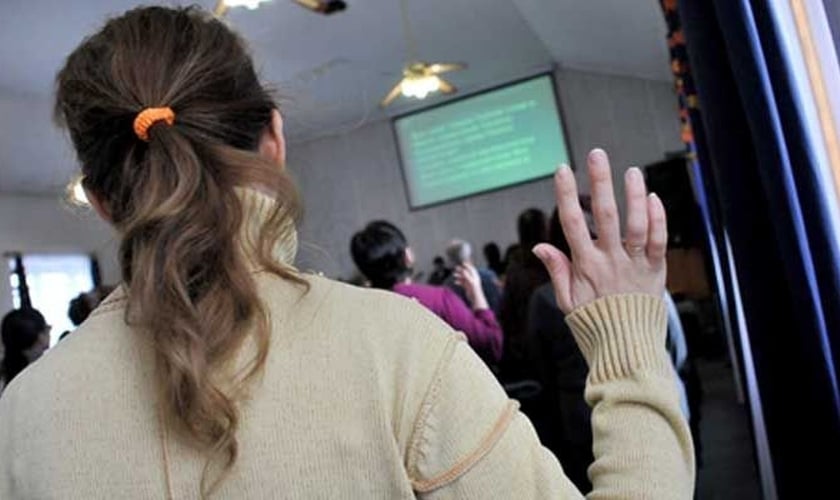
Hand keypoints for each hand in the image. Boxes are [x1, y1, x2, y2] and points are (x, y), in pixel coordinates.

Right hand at [454, 263, 488, 310]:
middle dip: (461, 270)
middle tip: (456, 268)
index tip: (462, 263)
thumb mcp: (471, 282)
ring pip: (463, 277)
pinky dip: (459, 281)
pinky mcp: (467, 286)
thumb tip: (463, 270)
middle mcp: (472, 279)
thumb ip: (467, 276)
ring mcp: (470, 283)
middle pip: (466, 272)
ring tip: (454, 275)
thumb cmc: (475, 290)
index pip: (471, 269)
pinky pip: (462, 282)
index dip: (467, 265)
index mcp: (475, 276)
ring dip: (459, 275)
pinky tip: (455, 282)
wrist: (475, 298)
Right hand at [533, 149, 666, 313]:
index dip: (566, 194)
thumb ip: (557, 271)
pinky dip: (658, 218)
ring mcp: (635, 265)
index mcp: (585, 266)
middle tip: (597, 154)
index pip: (571, 223)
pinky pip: (659, 241)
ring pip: (636, 223)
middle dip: (600, 182)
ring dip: (634, 195)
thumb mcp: (567, 302)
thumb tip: (539, 246)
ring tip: (632, 171)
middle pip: (605, 215)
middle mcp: (611, 261)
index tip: (562, 170)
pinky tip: (653, 198)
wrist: (627, 351)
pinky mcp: (656, 272)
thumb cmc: (594, 327)